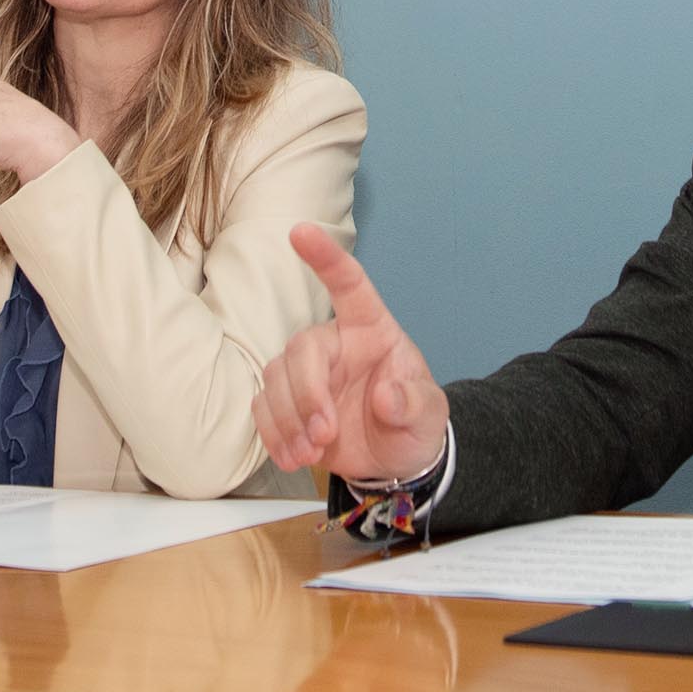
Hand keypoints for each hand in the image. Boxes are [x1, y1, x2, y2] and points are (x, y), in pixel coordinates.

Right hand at [251, 224, 448, 482]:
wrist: (395, 461)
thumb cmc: (414, 422)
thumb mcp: (429, 415)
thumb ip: (413, 403)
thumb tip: (387, 396)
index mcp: (372, 330)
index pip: (349, 285)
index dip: (326, 257)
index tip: (301, 230)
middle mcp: (335, 344)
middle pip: (301, 349)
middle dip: (307, 394)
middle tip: (324, 436)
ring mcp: (308, 375)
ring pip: (275, 379)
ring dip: (289, 420)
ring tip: (313, 453)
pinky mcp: (288, 405)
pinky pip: (263, 408)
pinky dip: (274, 435)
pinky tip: (295, 457)